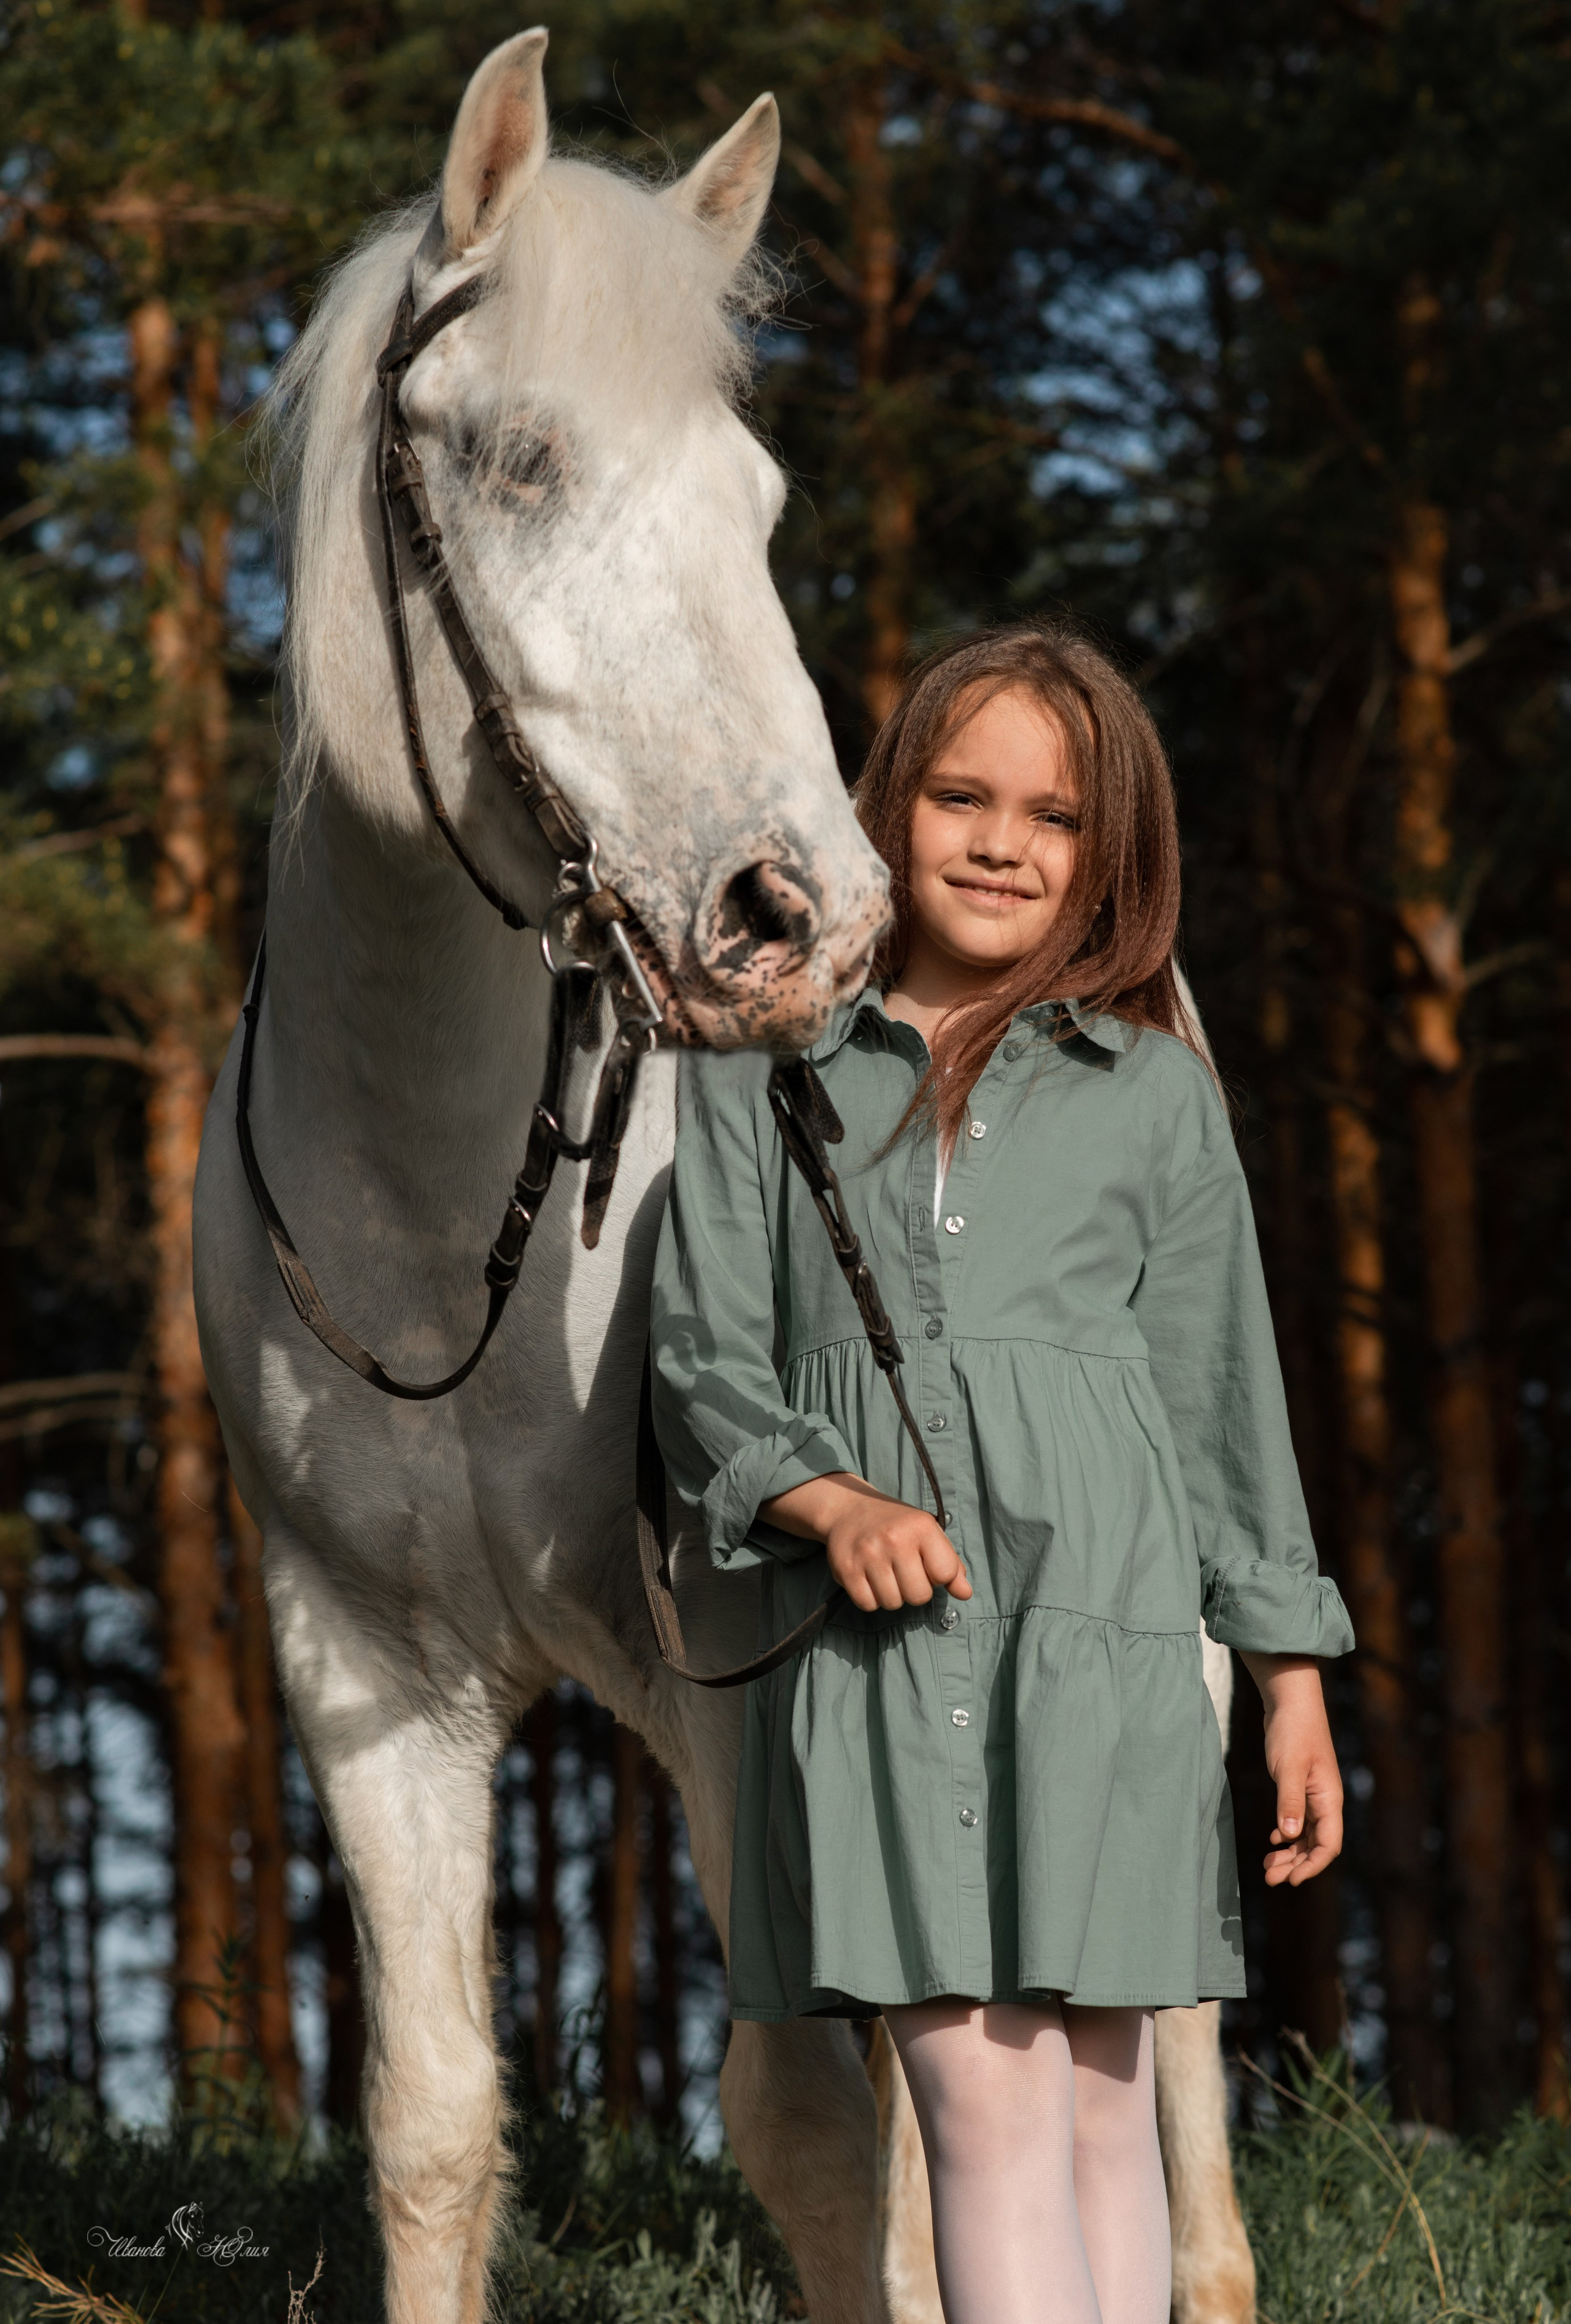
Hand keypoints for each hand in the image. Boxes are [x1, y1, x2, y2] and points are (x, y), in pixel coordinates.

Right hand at [759, 1472, 971, 1612]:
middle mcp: (895, 1539)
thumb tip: (965, 1593)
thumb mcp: (927, 1533)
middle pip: (919, 1596)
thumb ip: (950, 1563)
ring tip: (885, 1575)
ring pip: (893, 1603)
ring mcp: (868, 1555)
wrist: (848, 1509)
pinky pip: (867, 1604)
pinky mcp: (846, 1569)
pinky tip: (869, 1579)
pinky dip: (870, 1598)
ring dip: (892, 1596)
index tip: (926, 1567)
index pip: (945, 1573)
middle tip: (904, 1574)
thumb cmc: (895, 1525)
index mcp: (921, 1527)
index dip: (938, 1577)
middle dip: (914, 1591)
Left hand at [1239, 1653, 1342, 1885]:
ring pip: (1306, 1834)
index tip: (1291, 1881)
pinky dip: (1287, 1833)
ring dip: (1290, 1852)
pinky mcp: (1299, 1786)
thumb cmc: (1292, 1730)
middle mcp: (1325, 1801)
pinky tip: (1274, 1838)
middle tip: (1270, 1878)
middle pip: (1316, 1845)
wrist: (1291, 1699)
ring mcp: (1313, 1794)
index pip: (1328, 1845)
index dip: (1312, 1866)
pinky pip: (1298, 1819)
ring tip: (1267, 1866)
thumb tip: (1290, 1837)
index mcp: (1329, 1800)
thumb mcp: (1288, 1767)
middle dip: (1296, 1865)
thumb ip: (1289, 1802)